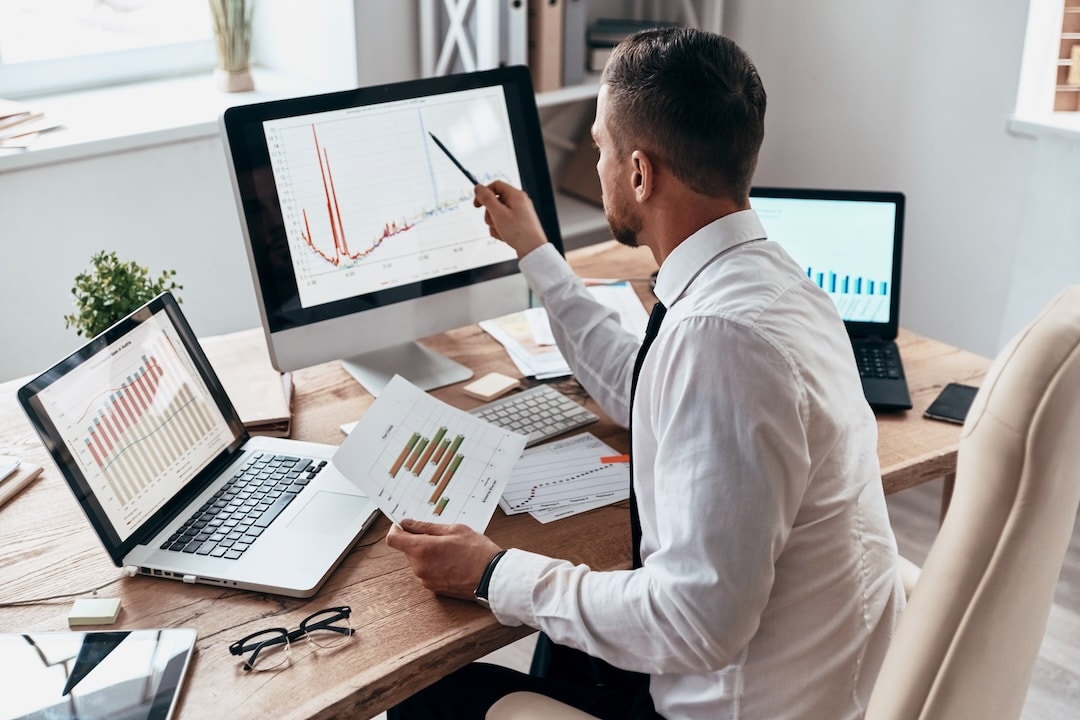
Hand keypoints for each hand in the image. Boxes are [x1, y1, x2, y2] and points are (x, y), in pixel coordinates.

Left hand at [385, 519, 502, 600]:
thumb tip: (408, 524)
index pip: (394, 539)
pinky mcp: (434, 589)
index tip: (403, 526)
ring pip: (418, 561)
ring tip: (451, 550)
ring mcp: (426, 580)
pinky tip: (452, 561)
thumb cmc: (478, 552)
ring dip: (428, 554)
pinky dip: (435, 565)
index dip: (397, 530)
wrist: (492, 578)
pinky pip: (427, 572)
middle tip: (441, 536)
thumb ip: (426, 526)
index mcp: (422, 549)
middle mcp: (420, 567)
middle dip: (419, 541)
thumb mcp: (454, 530)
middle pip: (407, 550)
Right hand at [474, 180, 547, 258]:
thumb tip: (478, 188)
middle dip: (490, 213)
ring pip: (497, 214)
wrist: (532, 250)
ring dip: (494, 223)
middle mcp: (518, 202)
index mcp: (516, 195)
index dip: (484, 193)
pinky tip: (504, 236)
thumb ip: (486, 198)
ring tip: (501, 231)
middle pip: (495, 201)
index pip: (496, 185)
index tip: (477, 204)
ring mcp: (518, 213)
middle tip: (494, 221)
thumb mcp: (498, 213)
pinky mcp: (518, 223)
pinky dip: (500, 229)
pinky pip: (502, 223)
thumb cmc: (519, 232)